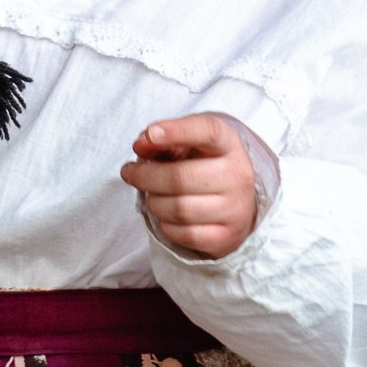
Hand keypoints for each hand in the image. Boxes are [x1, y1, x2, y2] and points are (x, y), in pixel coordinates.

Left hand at [120, 114, 259, 258]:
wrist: (236, 203)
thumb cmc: (202, 166)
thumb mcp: (187, 145)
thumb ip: (160, 140)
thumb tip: (140, 145)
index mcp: (228, 145)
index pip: (209, 131)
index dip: (178, 130)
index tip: (150, 134)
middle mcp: (237, 176)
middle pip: (181, 178)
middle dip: (145, 176)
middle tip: (129, 173)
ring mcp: (236, 209)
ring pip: (179, 209)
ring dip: (153, 202)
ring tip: (150, 194)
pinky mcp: (227, 236)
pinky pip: (185, 234)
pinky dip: (166, 225)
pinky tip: (166, 215)